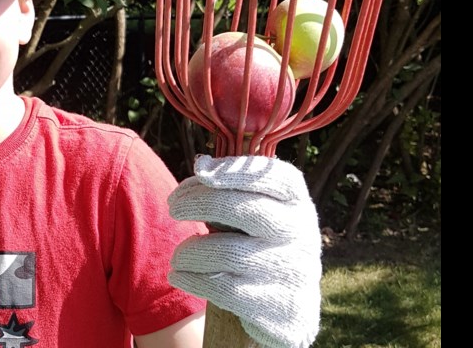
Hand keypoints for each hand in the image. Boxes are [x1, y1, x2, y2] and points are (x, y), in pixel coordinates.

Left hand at [167, 155, 320, 347]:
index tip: (199, 170)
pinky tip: (178, 275)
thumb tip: (202, 164)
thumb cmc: (258, 246)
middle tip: (173, 207)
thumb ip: (230, 189)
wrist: (287, 310)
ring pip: (229, 253)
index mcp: (297, 204)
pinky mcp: (280, 308)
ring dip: (191, 251)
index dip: (236, 170)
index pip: (276, 178)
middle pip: (246, 211)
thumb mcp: (254, 213)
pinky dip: (193, 279)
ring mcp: (294, 273)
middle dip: (200, 203)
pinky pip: (226, 290)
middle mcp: (302, 235)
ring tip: (178, 256)